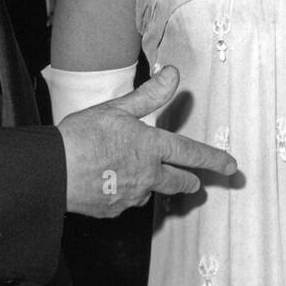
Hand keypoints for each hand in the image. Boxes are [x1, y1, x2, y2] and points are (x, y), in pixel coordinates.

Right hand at [59, 64, 236, 217]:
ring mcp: (132, 195)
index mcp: (152, 147)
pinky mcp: (115, 210)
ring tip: (136, 174)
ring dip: (151, 185)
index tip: (231, 166)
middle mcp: (148, 175)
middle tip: (195, 183)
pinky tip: (109, 182)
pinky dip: (124, 192)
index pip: (192, 154)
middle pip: (179, 182)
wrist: (55, 172)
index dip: (214, 159)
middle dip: (190, 182)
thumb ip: (149, 95)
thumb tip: (173, 75)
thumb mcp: (117, 108)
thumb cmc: (83, 137)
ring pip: (151, 191)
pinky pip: (126, 201)